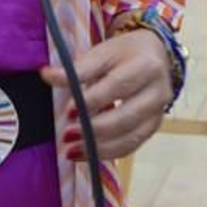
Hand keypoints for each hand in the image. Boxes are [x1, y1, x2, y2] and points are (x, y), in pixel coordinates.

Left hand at [42, 27, 170, 160]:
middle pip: (126, 117)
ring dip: (99, 147)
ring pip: (130, 137)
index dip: (93, 100)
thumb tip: (47, 75)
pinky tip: (86, 154)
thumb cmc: (124, 54)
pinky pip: (132, 146)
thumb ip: (77, 68)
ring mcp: (158, 113)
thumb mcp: (103, 52)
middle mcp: (158, 91)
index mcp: (146, 66)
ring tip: (71, 150)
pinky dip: (107, 153)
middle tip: (67, 135)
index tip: (69, 111)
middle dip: (94, 129)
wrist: (154, 56)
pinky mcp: (153, 127)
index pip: (117, 86)